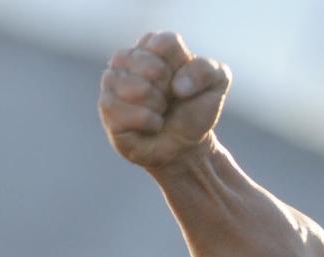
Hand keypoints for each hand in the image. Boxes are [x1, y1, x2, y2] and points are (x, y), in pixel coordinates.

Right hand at [98, 31, 230, 169]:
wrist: (186, 146)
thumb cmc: (195, 109)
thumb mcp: (216, 83)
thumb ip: (206, 70)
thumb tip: (178, 86)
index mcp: (153, 46)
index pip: (164, 43)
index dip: (180, 67)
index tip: (184, 82)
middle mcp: (127, 59)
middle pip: (149, 65)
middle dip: (167, 88)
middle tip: (170, 99)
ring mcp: (113, 83)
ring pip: (133, 87)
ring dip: (156, 105)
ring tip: (161, 111)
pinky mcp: (107, 109)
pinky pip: (121, 109)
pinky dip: (146, 121)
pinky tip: (152, 124)